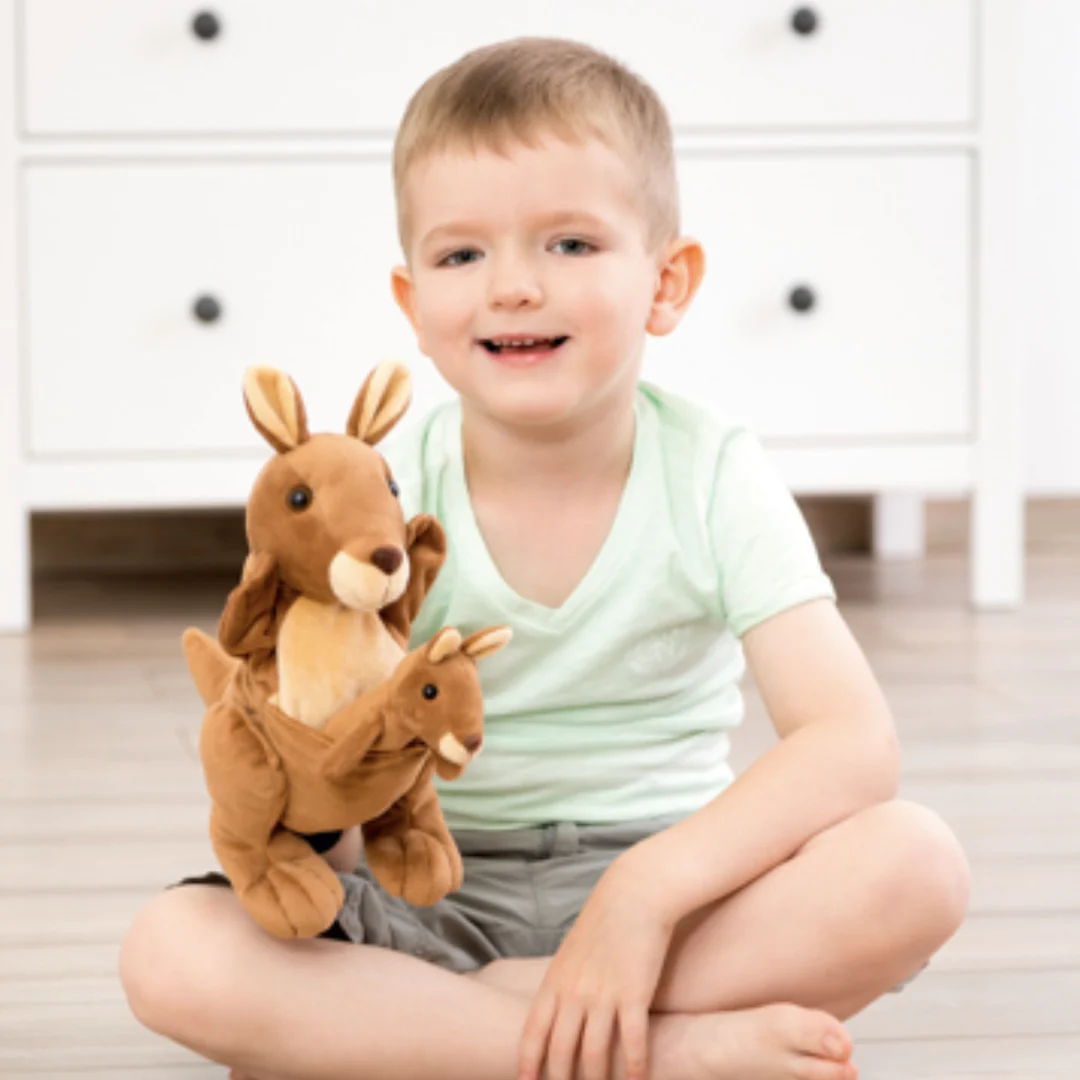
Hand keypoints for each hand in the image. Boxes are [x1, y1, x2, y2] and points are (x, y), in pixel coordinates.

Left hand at [518, 858, 674, 1079]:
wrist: (634, 894)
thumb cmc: (604, 922)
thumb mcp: (571, 952)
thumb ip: (562, 983)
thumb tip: (558, 1010)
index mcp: (555, 981)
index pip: (533, 1032)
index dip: (528, 1062)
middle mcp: (574, 992)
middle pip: (561, 1050)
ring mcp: (603, 995)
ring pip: (594, 1054)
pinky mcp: (634, 994)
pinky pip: (631, 1042)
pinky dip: (633, 1067)